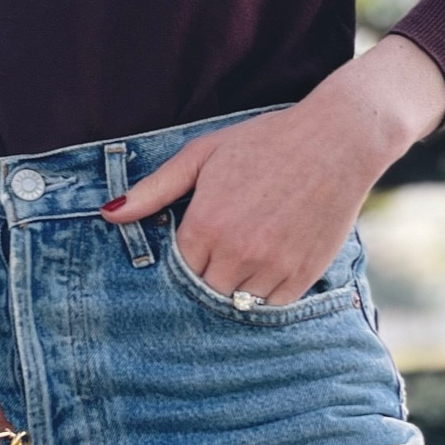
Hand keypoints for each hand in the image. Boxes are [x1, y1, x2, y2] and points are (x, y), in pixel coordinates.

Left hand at [100, 35, 444, 303]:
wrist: (336, 140)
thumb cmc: (264, 142)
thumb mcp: (202, 155)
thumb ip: (154, 189)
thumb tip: (108, 215)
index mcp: (206, 225)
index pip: (176, 269)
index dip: (182, 259)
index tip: (192, 246)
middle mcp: (236, 253)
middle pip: (203, 291)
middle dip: (204, 276)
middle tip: (217, 254)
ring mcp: (272, 267)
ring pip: (236, 302)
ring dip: (234, 286)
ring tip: (242, 258)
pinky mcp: (303, 275)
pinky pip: (271, 305)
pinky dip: (265, 293)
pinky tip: (266, 266)